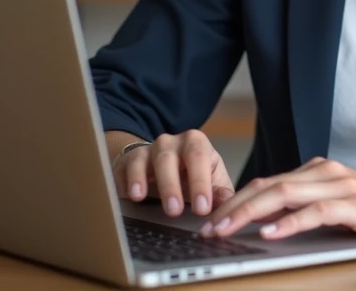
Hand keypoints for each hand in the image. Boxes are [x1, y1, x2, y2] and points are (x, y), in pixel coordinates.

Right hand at [112, 130, 234, 217]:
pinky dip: (125, 181)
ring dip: (142, 179)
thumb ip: (221, 193)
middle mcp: (171, 142)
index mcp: (197, 143)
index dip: (200, 183)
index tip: (202, 209)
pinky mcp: (129, 160)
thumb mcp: (211, 179)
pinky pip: (125, 167)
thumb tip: (230, 209)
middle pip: (169, 158)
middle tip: (174, 211)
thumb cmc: (191, 173)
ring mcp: (148, 150)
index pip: (200, 158)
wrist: (163, 163)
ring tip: (141, 197)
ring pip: (145, 160)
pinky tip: (127, 195)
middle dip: (171, 185)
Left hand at [200, 157, 355, 244]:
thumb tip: (269, 220)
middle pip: (268, 185)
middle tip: (208, 227)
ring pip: (283, 195)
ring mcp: (340, 186)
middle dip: (233, 206)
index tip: (214, 219)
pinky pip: (314, 212)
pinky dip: (288, 223)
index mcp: (319, 171)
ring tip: (226, 230)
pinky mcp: (355, 204)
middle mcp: (326, 172)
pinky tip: (270, 234)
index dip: (237, 199)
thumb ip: (309, 205)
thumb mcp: (340, 204)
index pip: (268, 182)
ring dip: (250, 213)